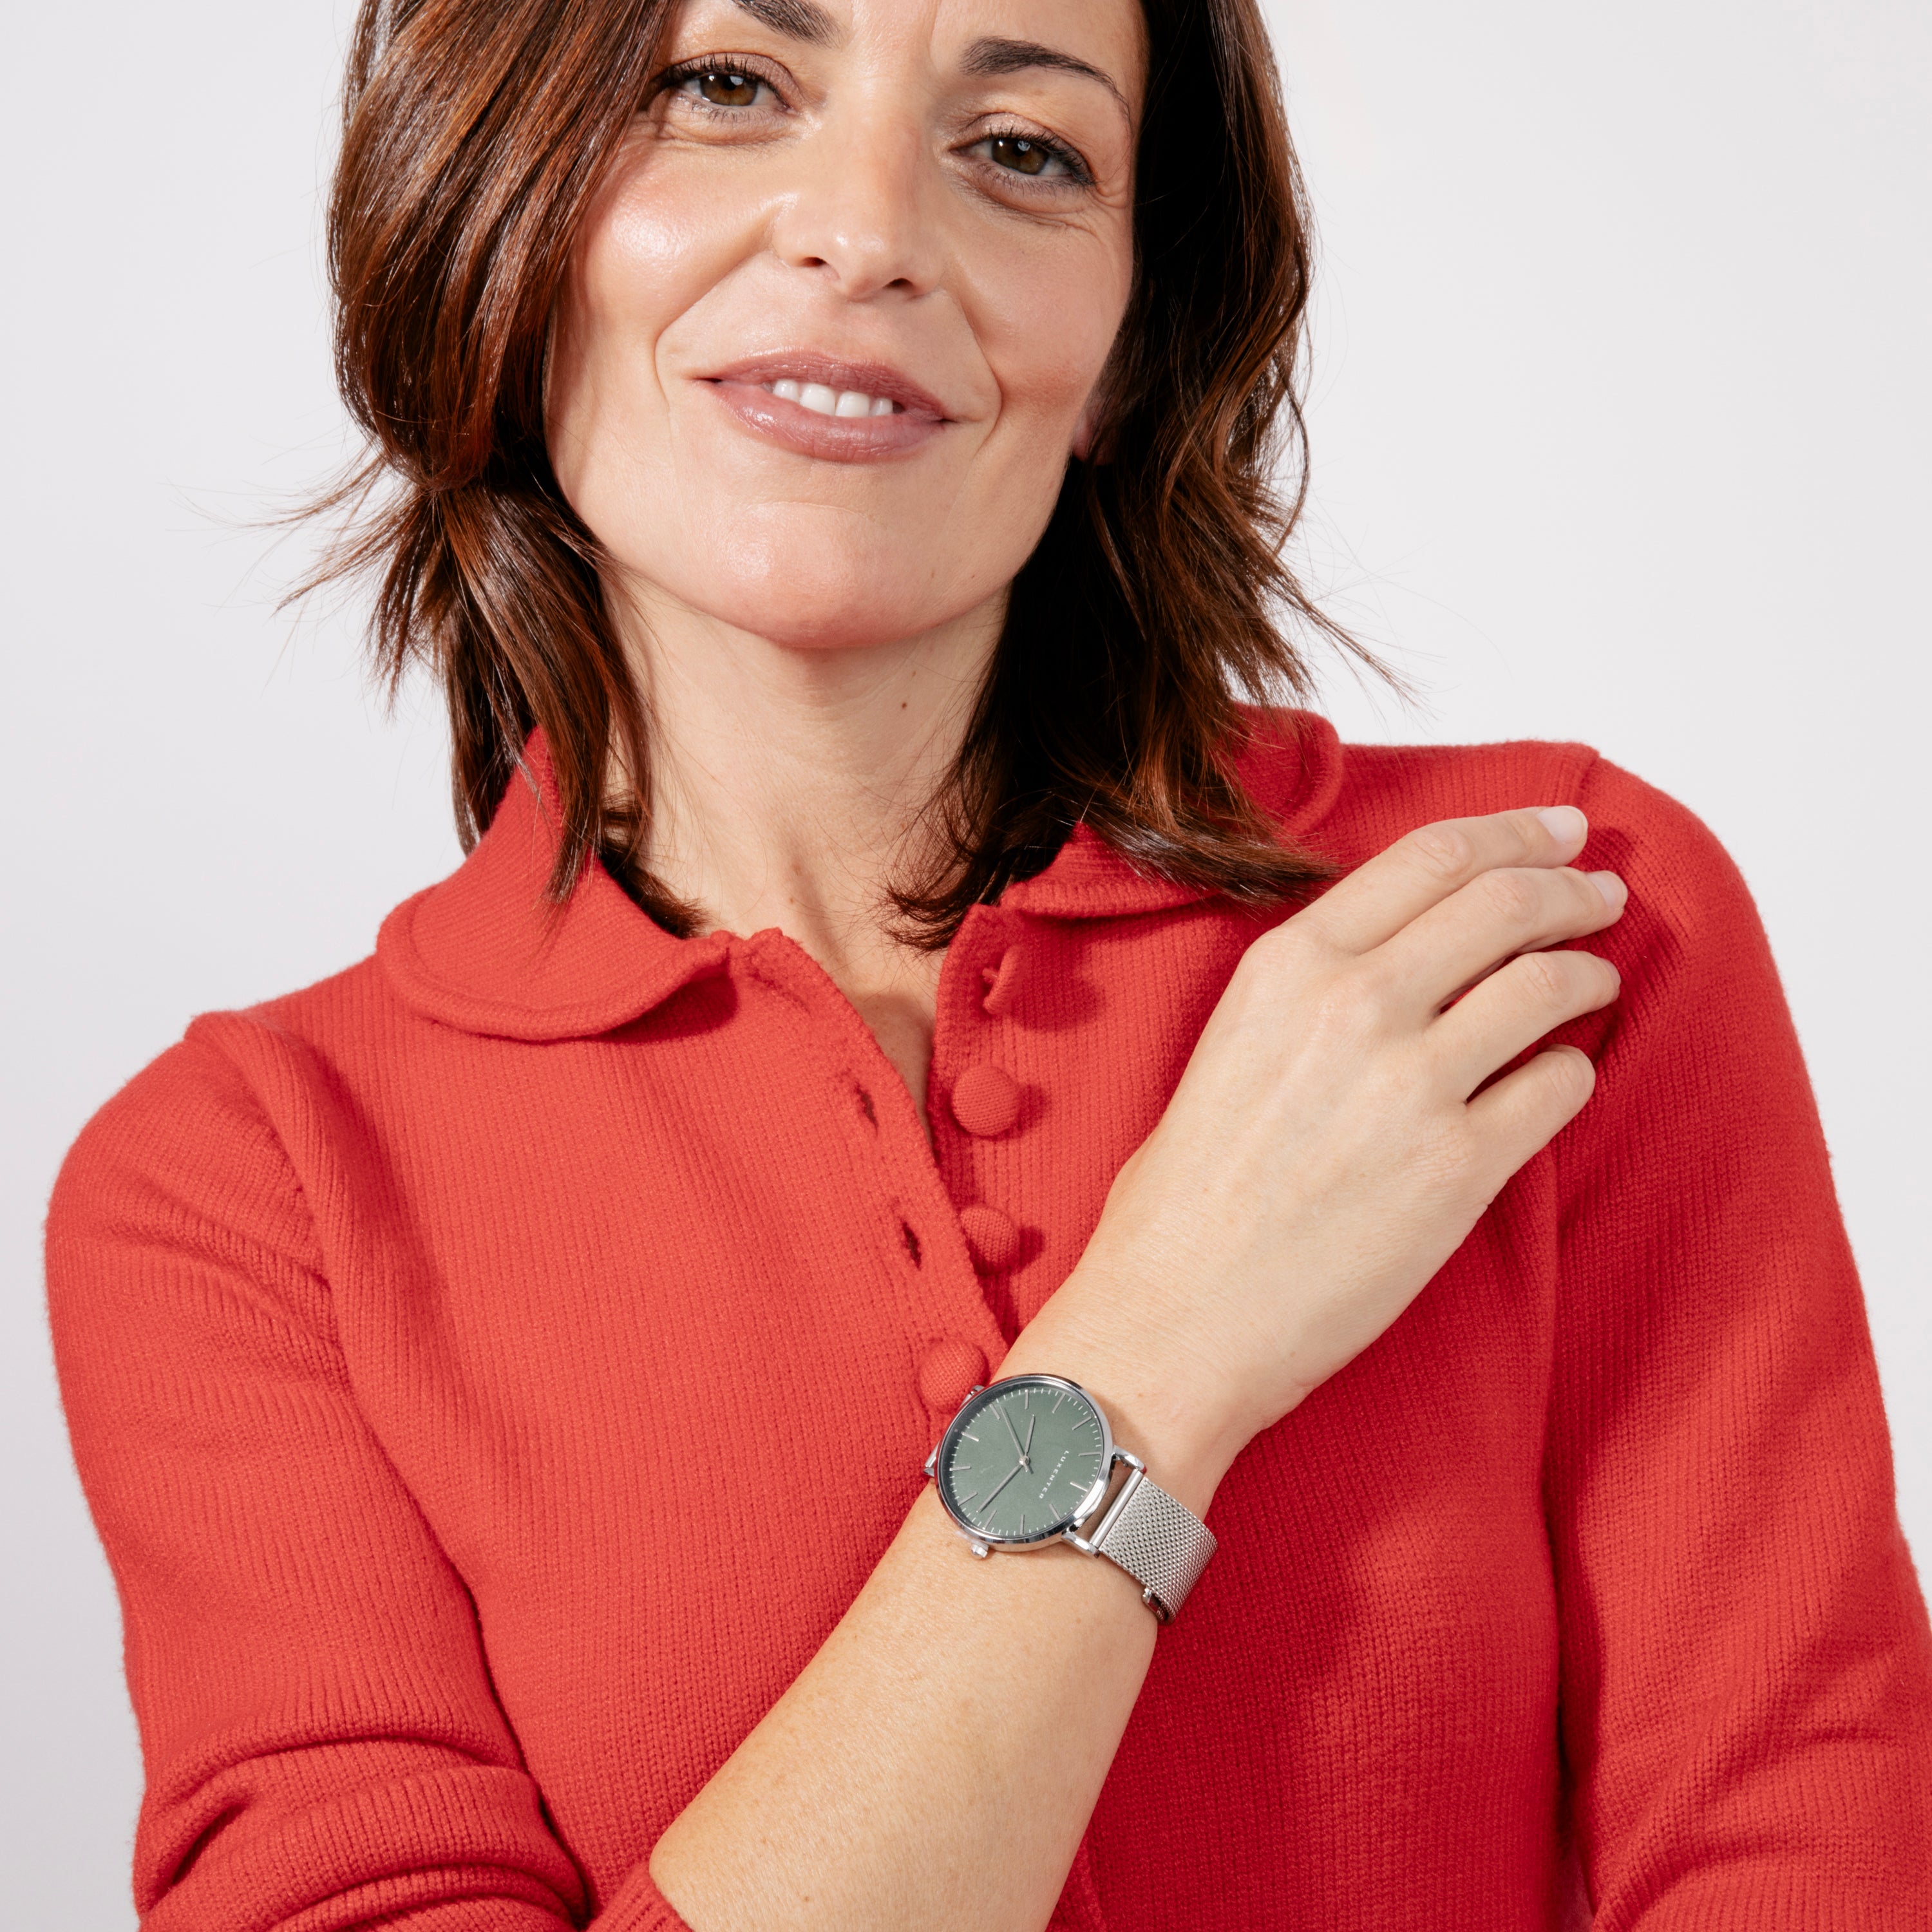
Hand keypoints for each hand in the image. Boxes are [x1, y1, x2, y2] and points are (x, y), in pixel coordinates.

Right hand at [1021, 806, 1624, 1504]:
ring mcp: (1413, 1085)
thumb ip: (1316, 988)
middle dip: (1571, 889)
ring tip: (1593, 983)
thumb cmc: (1185, 1199)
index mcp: (1289, 965)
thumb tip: (1414, 959)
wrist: (1177, 1320)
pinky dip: (1571, 1072)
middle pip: (1506, 902)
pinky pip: (1558, 1086)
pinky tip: (1555, 1079)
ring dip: (1588, 974)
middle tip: (1598, 896)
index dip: (1513, 831)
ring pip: (1550, 984)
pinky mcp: (1460, 1170)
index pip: (1432, 856)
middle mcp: (1355, 1004)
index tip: (1558, 830)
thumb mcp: (1231, 1044)